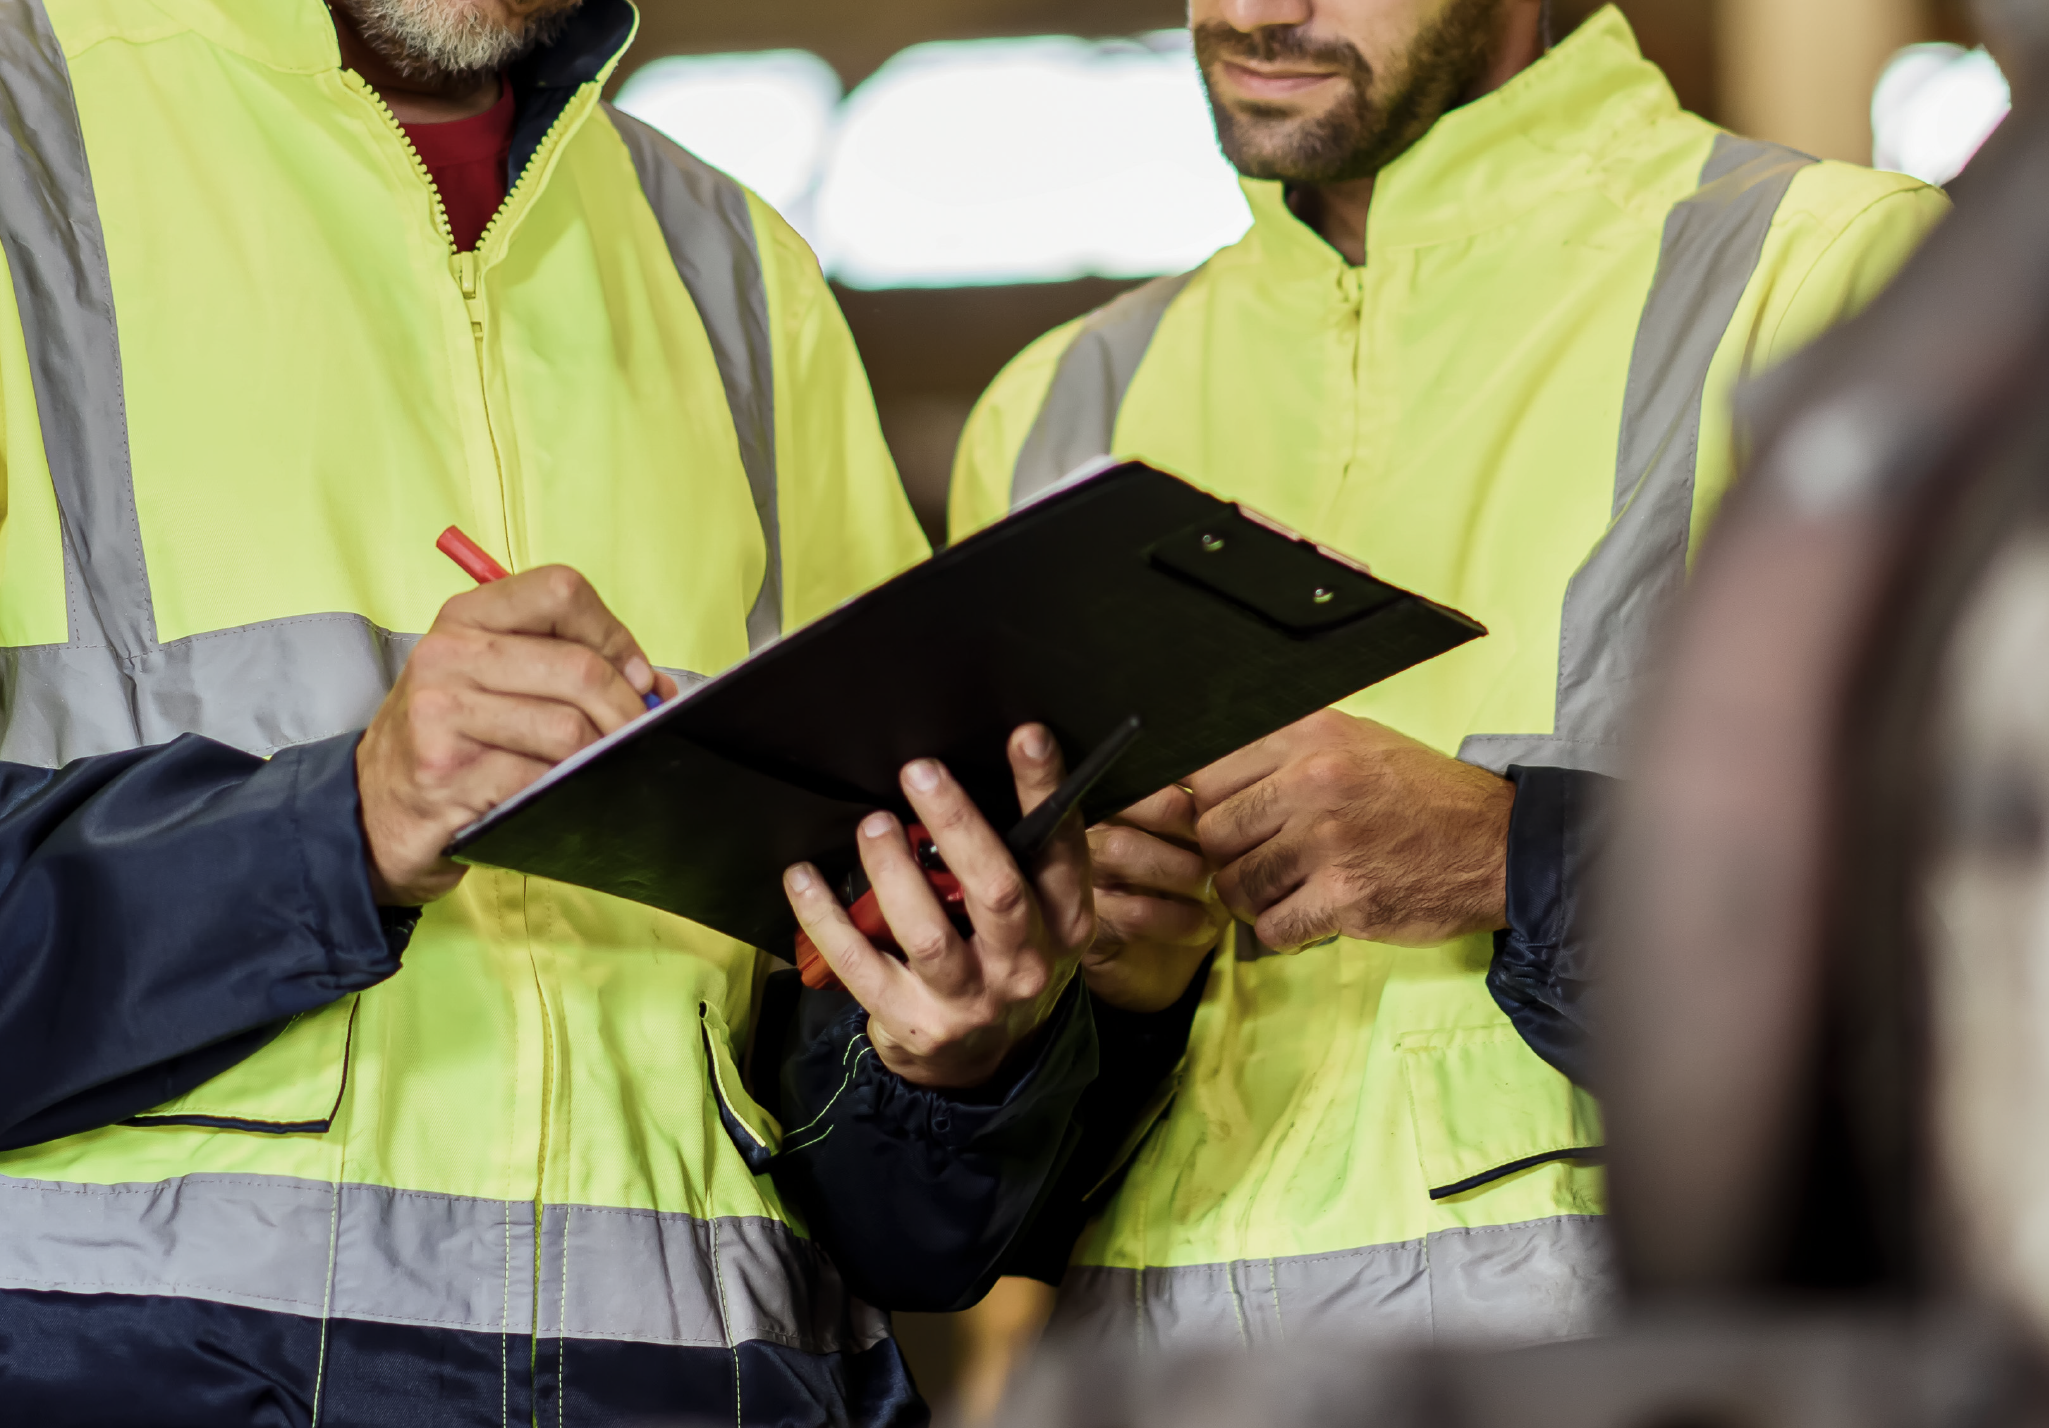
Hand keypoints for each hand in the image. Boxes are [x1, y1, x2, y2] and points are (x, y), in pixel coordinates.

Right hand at [356, 566, 676, 904]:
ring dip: (602, 757)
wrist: (375, 809)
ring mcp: (441, 712)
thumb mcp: (495, 681)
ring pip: (568, 729)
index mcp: (468, 616)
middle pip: (579, 667)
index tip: (636, 676)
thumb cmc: (452, 741)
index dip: (614, 634)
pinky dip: (567, 792)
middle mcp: (448, 654)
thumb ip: (565, 665)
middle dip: (628, 710)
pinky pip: (540, 779)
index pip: (561, 591)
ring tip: (600, 770)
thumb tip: (656, 688)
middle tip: (638, 737)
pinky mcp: (446, 771)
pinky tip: (558, 796)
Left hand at [782, 725, 1093, 1088]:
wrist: (985, 1061)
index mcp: (1063, 924)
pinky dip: (826, 919)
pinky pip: (861, 965)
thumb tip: (974, 770)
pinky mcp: (912, 1021)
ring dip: (893, 872)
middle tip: (920, 772)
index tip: (1026, 736)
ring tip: (873, 825)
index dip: (1044, 792)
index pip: (1061, 850)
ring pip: (927, 933)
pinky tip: (803, 878)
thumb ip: (1020, 858)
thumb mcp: (1038, 916)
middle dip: (957, 825)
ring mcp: (968, 999)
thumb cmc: (1005, 958)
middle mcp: (1024, 964)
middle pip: (996, 890)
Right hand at [1085, 785, 1228, 1011]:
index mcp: (1115, 802)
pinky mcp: (1088, 925)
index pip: (1138, 771)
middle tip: (1217, 845)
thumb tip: (1232, 788)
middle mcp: (1088, 831)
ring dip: (1180, 869)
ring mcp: (1080, 877)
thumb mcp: (1200, 849)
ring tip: (1213, 888)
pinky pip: (1131, 912)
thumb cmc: (1185, 893)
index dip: (1183, 786)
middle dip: (1178, 819)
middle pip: (1123, 801)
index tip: (1222, 809)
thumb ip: (1204, 813)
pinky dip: (1178, 918)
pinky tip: (1204, 925)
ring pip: (1121, 849)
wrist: (1162, 968)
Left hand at [1188, 709, 1513, 951]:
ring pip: (1235, 885)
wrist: (1501, 845)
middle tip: (1255, 865)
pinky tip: (1308, 918)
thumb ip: (1286, 754)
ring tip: (1283, 894)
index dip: (1207, 807)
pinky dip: (1283, 932)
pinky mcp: (1345, 898)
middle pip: (1212, 832)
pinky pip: (1273, 928)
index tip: (1228, 824)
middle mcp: (1313, 782)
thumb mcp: (1356, 743)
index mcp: (1310, 736)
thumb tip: (1206, 779)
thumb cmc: (1423, 797)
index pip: (1206, 774)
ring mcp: (1328, 842)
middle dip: (1225, 858)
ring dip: (1251, 900)